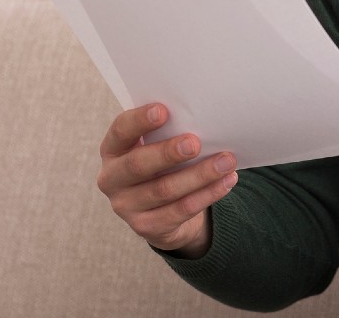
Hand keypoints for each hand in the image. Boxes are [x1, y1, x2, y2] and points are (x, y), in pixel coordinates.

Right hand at [97, 103, 237, 258]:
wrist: (162, 211)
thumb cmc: (161, 165)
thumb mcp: (155, 146)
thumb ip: (168, 133)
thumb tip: (203, 119)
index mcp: (112, 150)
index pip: (120, 131)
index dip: (139, 121)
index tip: (163, 111)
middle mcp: (112, 179)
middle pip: (138, 165)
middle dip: (168, 153)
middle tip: (195, 143)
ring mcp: (126, 206)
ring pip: (165, 190)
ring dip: (199, 174)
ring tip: (226, 161)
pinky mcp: (146, 227)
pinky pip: (181, 211)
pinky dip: (207, 195)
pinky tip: (226, 181)